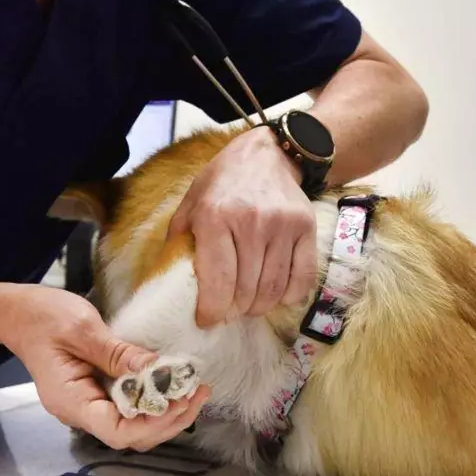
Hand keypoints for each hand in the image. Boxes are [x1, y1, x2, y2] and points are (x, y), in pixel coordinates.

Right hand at [0, 286, 209, 450]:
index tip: (180, 398)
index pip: (117, 432)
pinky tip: (170, 383)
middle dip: (170, 419)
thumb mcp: (83, 328)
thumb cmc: (42, 317)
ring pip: (133, 425)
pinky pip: (128, 407)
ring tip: (192, 389)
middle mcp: (79, 411)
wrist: (17, 313)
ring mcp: (87, 404)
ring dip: (166, 411)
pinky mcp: (95, 393)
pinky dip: (152, 399)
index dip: (154, 422)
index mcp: (71, 401)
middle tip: (198, 392)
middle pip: (131, 435)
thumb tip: (156, 370)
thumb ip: (118, 353)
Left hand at [168, 125, 318, 327]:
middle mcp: (252, 222)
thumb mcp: (191, 204)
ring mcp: (283, 226)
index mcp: (216, 216)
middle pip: (246, 290)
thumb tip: (169, 283)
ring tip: (247, 306)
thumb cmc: (222, 183)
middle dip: (234, 311)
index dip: (212, 310)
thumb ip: (179, 242)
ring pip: (273, 289)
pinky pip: (301, 279)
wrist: (267, 155)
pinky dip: (287, 297)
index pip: (218, 281)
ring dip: (258, 307)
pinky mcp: (306, 228)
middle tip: (227, 312)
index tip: (207, 320)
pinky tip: (274, 296)